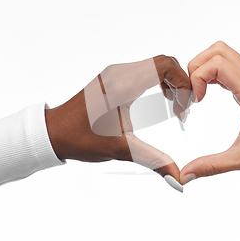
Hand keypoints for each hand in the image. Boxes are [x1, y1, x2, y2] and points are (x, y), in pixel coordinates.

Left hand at [45, 55, 191, 184]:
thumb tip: (178, 178)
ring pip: (156, 64)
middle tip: (181, 111)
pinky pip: (146, 69)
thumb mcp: (121, 150)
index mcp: (122, 86)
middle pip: (164, 62)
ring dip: (171, 83)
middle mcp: (119, 73)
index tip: (184, 107)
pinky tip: (159, 102)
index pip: (164, 66)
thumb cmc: (81, 139)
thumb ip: (154, 161)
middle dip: (180, 84)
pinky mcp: (114, 76)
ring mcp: (116, 72)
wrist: (54, 133)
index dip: (183, 83)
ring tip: (173, 107)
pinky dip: (159, 82)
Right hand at [179, 41, 239, 184]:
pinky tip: (208, 95)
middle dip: (196, 67)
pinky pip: (230, 66)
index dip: (197, 78)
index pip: (216, 64)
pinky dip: (214, 74)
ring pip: (224, 54)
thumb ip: (211, 166)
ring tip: (198, 94)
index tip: (195, 102)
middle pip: (217, 50)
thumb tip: (185, 175)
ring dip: (205, 68)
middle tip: (192, 94)